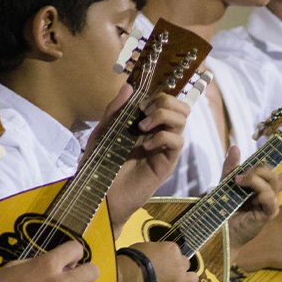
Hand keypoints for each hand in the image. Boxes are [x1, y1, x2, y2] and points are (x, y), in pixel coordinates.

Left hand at [93, 85, 187, 231]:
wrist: (100, 195)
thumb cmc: (99, 165)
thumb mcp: (103, 131)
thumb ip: (116, 109)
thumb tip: (129, 86)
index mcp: (146, 124)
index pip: (166, 101)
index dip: (158, 95)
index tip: (139, 103)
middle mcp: (159, 133)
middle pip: (181, 107)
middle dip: (165, 101)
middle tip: (145, 112)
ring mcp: (164, 148)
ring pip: (183, 120)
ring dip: (163, 116)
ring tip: (142, 128)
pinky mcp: (167, 163)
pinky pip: (177, 142)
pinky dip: (163, 137)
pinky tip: (146, 146)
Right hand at [117, 241, 198, 281]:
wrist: (128, 277)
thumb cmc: (133, 259)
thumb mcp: (145, 246)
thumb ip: (156, 250)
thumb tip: (155, 254)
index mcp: (172, 250)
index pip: (177, 252)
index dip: (169, 257)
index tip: (162, 260)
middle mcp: (179, 265)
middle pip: (186, 264)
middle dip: (179, 267)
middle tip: (169, 271)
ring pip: (193, 280)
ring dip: (186, 281)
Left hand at [227, 146, 281, 250]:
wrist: (220, 229)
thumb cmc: (225, 209)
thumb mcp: (226, 183)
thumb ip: (232, 167)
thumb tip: (235, 147)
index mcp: (266, 187)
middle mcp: (272, 195)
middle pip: (276, 174)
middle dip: (259, 168)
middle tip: (239, 175)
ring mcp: (271, 205)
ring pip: (272, 182)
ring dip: (254, 177)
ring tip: (237, 181)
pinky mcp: (268, 214)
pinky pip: (269, 197)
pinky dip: (259, 189)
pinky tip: (244, 188)